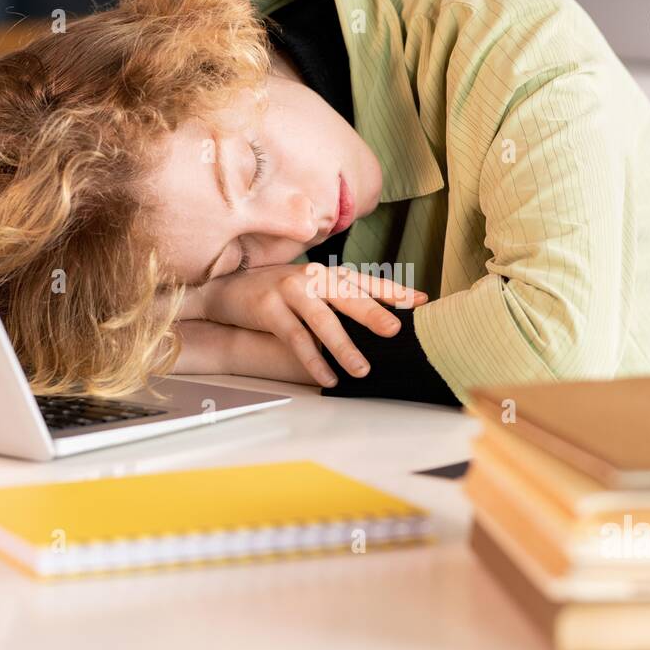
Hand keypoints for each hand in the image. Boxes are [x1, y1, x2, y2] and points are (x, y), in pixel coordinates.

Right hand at [185, 263, 426, 386]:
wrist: (229, 289)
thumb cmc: (279, 293)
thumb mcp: (313, 290)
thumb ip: (341, 302)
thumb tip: (381, 325)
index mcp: (329, 273)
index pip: (368, 281)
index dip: (394, 291)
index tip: (421, 302)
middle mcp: (313, 276)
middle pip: (349, 295)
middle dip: (374, 313)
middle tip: (395, 331)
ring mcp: (291, 289)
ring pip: (323, 320)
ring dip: (344, 347)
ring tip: (362, 370)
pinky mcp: (269, 307)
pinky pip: (296, 338)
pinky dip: (312, 360)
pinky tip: (327, 377)